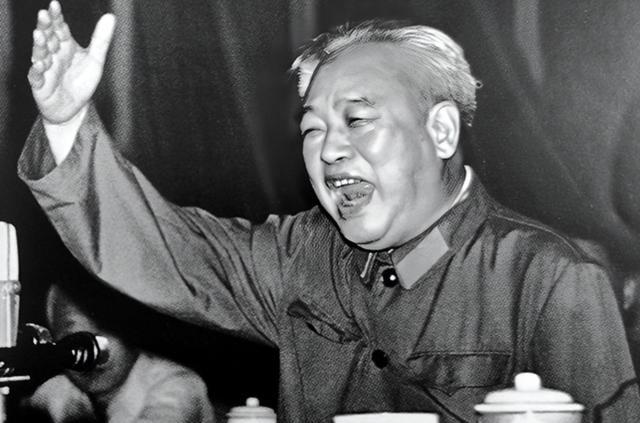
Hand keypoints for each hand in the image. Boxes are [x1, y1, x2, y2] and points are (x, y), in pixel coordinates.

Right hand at [28, 1, 114, 124]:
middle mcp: (53, 54)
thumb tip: (110, 16)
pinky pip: (37, 77)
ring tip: (40, 35)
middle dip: (45, 26)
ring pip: (40, 54)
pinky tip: (40, 64)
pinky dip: (37, 70)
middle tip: (44, 15)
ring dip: (39, 45)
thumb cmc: (82, 82)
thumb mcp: (95, 60)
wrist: (75, 109)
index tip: (54, 4)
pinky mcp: (41, 85)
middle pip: (47, 38)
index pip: (59, 28)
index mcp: (65, 46)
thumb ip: (101, 39)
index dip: (56, 17)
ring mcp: (45, 69)